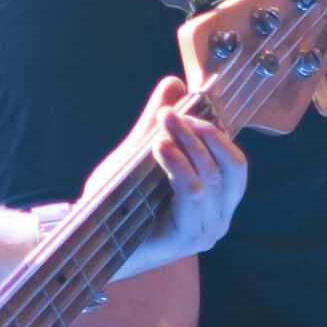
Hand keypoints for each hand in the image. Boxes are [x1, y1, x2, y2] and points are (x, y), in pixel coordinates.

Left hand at [96, 76, 248, 278]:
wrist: (90, 242)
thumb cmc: (118, 205)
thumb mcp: (140, 156)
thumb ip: (157, 123)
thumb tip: (175, 83)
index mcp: (217, 201)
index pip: (235, 161)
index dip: (216, 131)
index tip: (186, 107)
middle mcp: (219, 218)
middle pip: (233, 166)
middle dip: (206, 132)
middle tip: (174, 114)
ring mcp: (205, 231)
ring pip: (211, 176)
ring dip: (188, 143)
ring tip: (163, 124)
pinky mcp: (186, 238)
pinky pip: (192, 191)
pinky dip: (178, 163)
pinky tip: (159, 147)